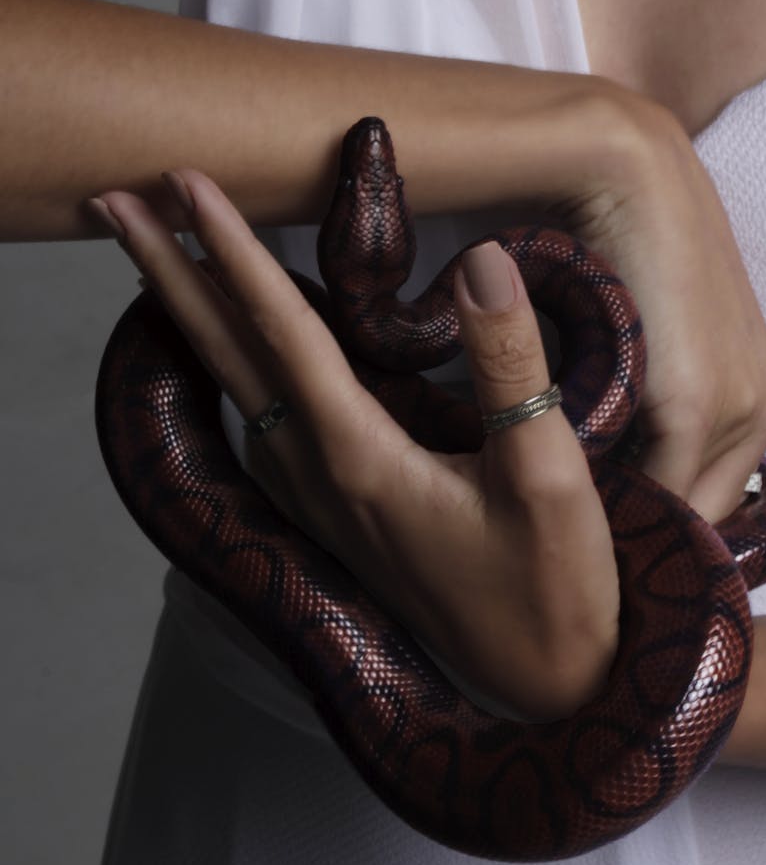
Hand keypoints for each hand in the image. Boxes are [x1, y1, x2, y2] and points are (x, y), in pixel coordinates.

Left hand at [91, 173, 618, 720]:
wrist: (547, 682)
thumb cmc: (554, 589)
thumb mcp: (549, 477)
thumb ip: (511, 366)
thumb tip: (482, 261)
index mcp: (363, 460)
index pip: (283, 333)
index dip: (234, 252)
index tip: (185, 183)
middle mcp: (324, 478)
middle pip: (229, 358)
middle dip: (170, 276)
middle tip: (112, 205)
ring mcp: (327, 502)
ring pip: (240, 391)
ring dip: (195, 322)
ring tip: (160, 264)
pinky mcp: (346, 515)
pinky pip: (268, 425)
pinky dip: (237, 371)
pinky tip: (238, 360)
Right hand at [551, 95, 765, 521]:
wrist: (627, 181)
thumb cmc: (631, 255)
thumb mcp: (653, 347)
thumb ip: (651, 407)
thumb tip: (608, 467)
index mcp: (763, 399)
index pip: (712, 494)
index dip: (657, 519)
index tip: (603, 532)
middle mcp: (764, 411)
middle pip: (700, 510)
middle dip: (645, 530)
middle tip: (583, 535)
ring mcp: (737, 410)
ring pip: (677, 506)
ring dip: (624, 520)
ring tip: (568, 522)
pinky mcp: (697, 405)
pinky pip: (654, 487)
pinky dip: (611, 500)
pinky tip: (566, 502)